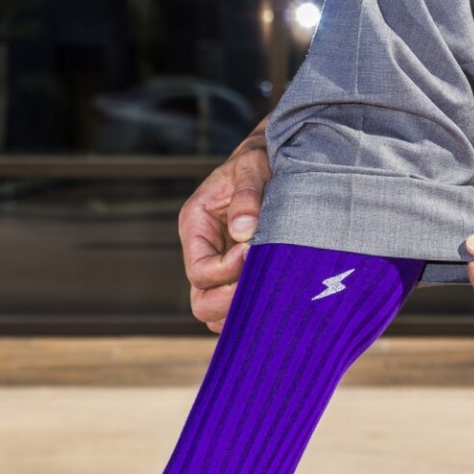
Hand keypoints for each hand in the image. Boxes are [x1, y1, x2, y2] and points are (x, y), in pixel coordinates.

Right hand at [179, 118, 270, 331]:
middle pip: (201, 302)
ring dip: (242, 311)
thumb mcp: (252, 167)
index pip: (200, 271)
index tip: (252, 253)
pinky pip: (237, 309)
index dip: (225, 271)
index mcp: (196, 226)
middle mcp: (204, 252)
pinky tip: (277, 299)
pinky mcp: (239, 275)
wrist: (272, 162)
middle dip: (230, 303)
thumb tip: (243, 230)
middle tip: (264, 290)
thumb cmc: (258, 161)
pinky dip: (252, 312)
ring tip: (273, 294)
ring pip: (217, 312)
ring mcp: (220, 267)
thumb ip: (247, 195)